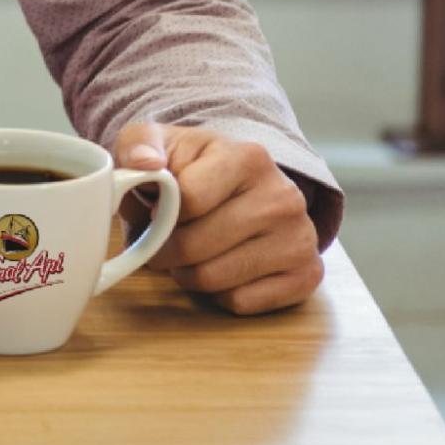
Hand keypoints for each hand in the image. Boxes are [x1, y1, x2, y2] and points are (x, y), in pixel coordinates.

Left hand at [112, 122, 323, 315]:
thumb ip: (139, 145)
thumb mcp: (160, 143)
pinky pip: (241, 302)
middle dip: (166, 251)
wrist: (244, 185)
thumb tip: (144, 163)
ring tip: (186, 256)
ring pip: (215, 279)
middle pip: (197, 246)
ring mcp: (300, 238)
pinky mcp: (306, 275)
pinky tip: (219, 269)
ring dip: (187, 274)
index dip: (158, 214)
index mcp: (247, 158)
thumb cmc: (193, 166)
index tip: (154, 211)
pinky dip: (217, 294)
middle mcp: (283, 197)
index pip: (188, 200)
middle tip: (160, 244)